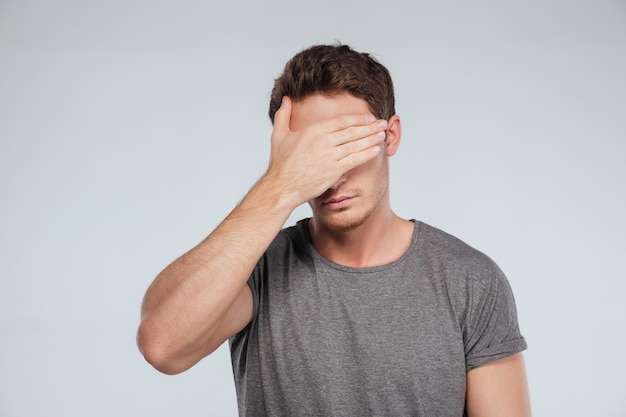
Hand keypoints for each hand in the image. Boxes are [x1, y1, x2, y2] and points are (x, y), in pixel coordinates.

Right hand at [266, 96, 387, 206]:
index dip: (357, 119)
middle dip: (370, 127)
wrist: (281, 187)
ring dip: (371, 139)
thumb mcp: (278, 135)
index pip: (341, 121)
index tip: (369, 118)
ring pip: (355, 145)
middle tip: (382, 123)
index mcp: (312, 131)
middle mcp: (322, 142)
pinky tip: (376, 150)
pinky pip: (354, 160)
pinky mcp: (333, 171)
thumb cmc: (280, 164)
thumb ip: (283, 115)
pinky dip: (366, 154)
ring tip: (382, 135)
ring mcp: (328, 156)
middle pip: (351, 131)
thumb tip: (286, 99)